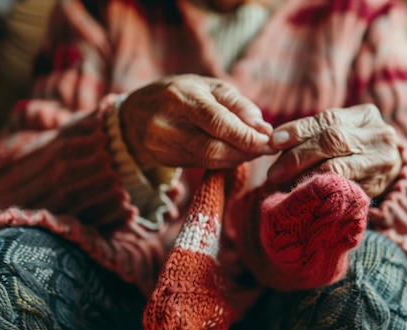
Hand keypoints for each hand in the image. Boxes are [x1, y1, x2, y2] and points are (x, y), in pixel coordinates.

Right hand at [120, 74, 275, 169]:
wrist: (137, 111)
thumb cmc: (182, 93)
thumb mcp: (210, 87)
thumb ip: (239, 106)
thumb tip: (264, 130)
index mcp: (180, 97)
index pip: (217, 122)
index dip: (246, 136)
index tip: (269, 141)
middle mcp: (166, 123)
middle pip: (213, 147)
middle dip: (245, 151)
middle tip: (267, 148)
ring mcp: (161, 145)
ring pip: (208, 160)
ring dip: (237, 158)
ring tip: (254, 150)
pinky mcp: (163, 160)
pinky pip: (200, 165)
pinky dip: (222, 162)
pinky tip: (234, 154)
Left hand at [267, 104, 401, 196]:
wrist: (391, 172)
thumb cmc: (354, 149)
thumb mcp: (341, 132)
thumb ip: (314, 134)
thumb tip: (274, 143)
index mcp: (366, 115)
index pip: (327, 120)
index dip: (298, 130)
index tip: (274, 141)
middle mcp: (379, 135)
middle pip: (333, 141)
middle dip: (298, 156)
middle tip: (274, 172)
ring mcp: (382, 162)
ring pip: (338, 167)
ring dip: (306, 176)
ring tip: (284, 184)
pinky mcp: (379, 187)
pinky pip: (343, 189)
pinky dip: (321, 191)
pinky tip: (305, 193)